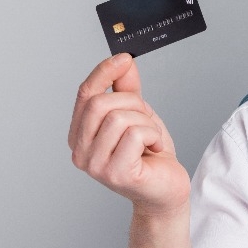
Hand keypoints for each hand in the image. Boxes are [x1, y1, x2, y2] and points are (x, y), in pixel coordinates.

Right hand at [69, 53, 189, 215]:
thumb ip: (127, 88)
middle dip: (132, 103)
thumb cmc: (150, 155)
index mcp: (80, 135)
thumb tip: (122, 60)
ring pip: (119, 118)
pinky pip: (135, 134)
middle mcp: (80, 152)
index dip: (103, 72)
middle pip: (100, 103)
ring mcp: (95, 166)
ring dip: (146, 123)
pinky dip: (152, 136)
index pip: (85, 95)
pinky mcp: (115, 173)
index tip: (124, 58)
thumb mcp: (138, 114)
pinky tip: (153, 150)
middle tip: (146, 119)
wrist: (167, 189)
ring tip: (150, 140)